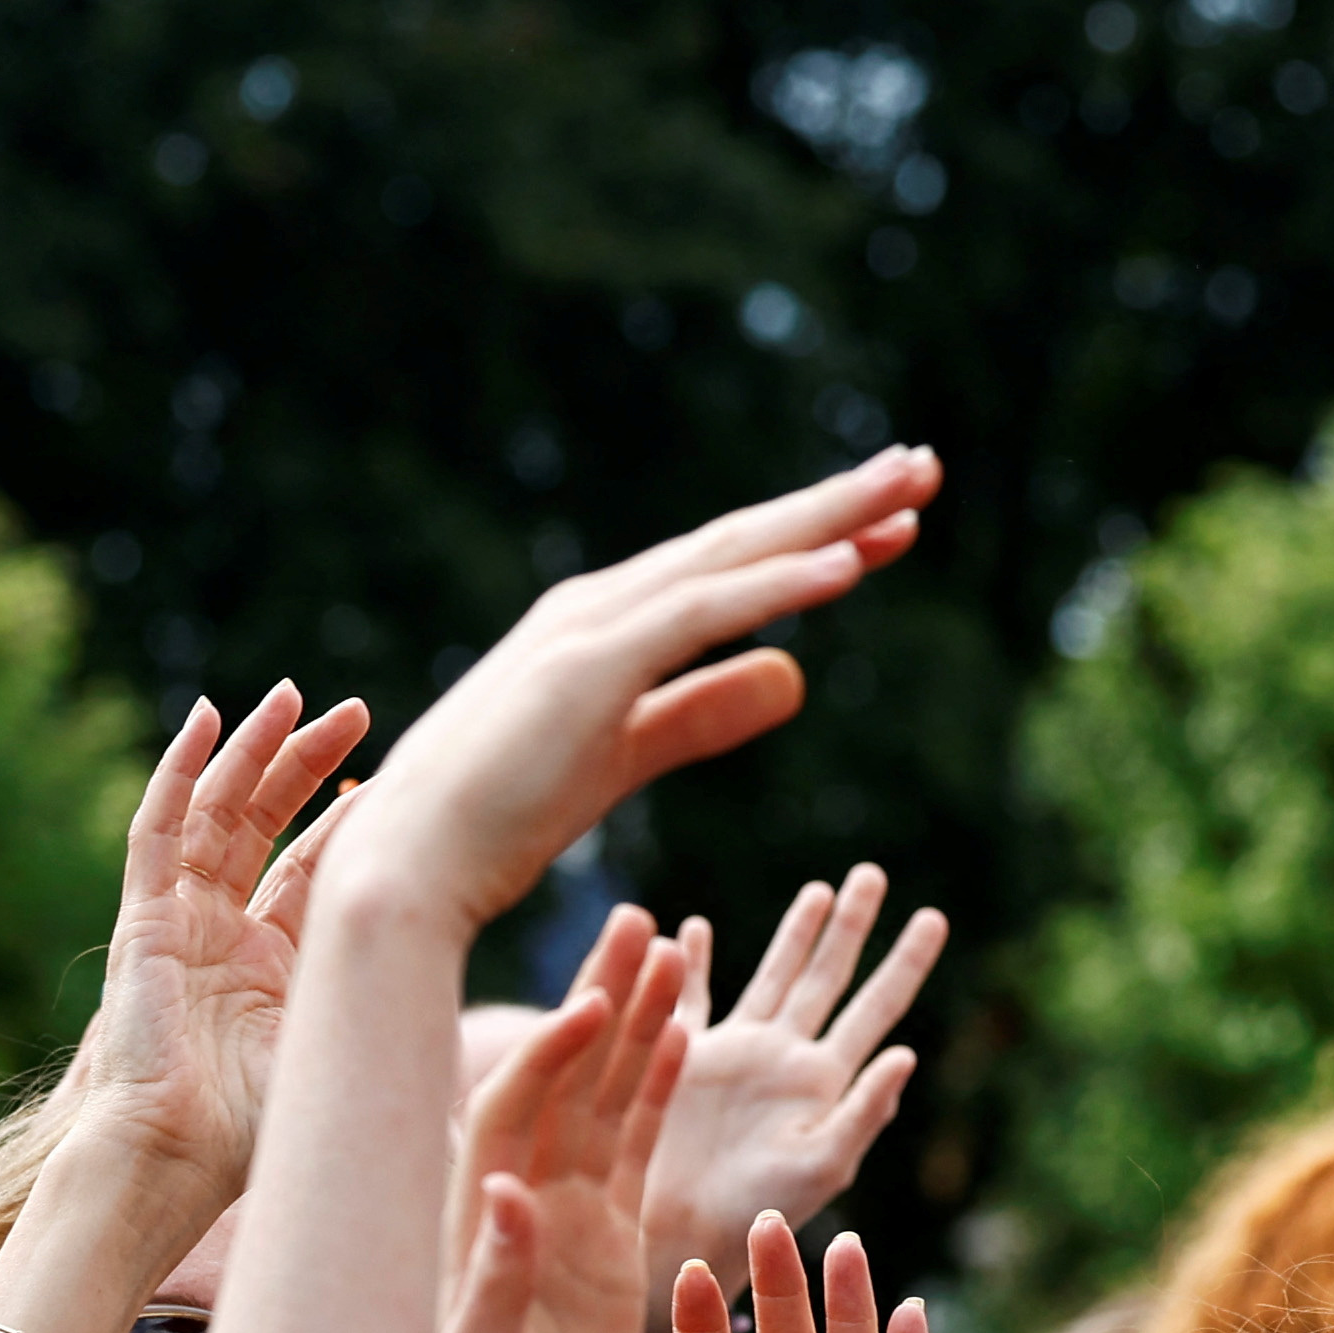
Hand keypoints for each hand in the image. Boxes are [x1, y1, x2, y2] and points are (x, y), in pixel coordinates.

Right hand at [54, 679, 367, 1209]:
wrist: (173, 1161)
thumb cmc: (254, 1143)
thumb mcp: (345, 1078)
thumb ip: (398, 1067)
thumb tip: (480, 1101)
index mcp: (273, 966)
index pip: (314, 866)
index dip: (348, 816)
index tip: (390, 771)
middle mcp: (225, 933)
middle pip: (268, 823)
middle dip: (308, 763)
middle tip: (356, 710)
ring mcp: (180, 921)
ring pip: (218, 811)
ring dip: (254, 751)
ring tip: (292, 696)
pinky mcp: (143, 918)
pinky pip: (158, 830)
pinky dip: (179, 772)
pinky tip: (206, 719)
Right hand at [341, 452, 934, 936]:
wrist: (410, 866)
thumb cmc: (496, 821)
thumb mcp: (625, 758)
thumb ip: (705, 713)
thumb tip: (799, 676)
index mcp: (604, 628)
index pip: (729, 573)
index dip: (813, 545)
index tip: (890, 530)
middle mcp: (599, 608)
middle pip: (740, 544)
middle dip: (835, 504)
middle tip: (923, 466)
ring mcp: (591, 631)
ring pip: (729, 560)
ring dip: (824, 521)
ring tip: (908, 488)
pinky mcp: (588, 668)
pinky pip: (701, 615)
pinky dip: (776, 587)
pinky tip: (846, 568)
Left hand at [437, 911, 689, 1332]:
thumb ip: (488, 1288)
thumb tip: (506, 1197)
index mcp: (472, 1227)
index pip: (510, 1116)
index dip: (549, 1060)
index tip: (590, 1008)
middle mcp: (512, 1206)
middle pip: (558, 1082)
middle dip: (595, 1004)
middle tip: (636, 926)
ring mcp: (559, 1219)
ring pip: (600, 1101)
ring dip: (630, 1027)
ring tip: (666, 949)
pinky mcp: (601, 1246)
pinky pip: (632, 1152)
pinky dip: (654, 1093)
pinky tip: (682, 1037)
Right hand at [644, 867, 942, 1294]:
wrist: (685, 1230)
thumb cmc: (759, 1212)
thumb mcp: (822, 1166)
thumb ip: (864, 1110)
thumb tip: (906, 1053)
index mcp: (825, 1080)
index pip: (876, 1007)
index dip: (904, 962)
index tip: (933, 917)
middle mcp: (787, 1058)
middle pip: (828, 976)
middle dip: (851, 925)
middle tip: (873, 873)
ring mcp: (739, 1054)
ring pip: (773, 974)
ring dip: (796, 933)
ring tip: (820, 890)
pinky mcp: (688, 1057)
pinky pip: (694, 997)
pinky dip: (694, 962)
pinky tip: (691, 930)